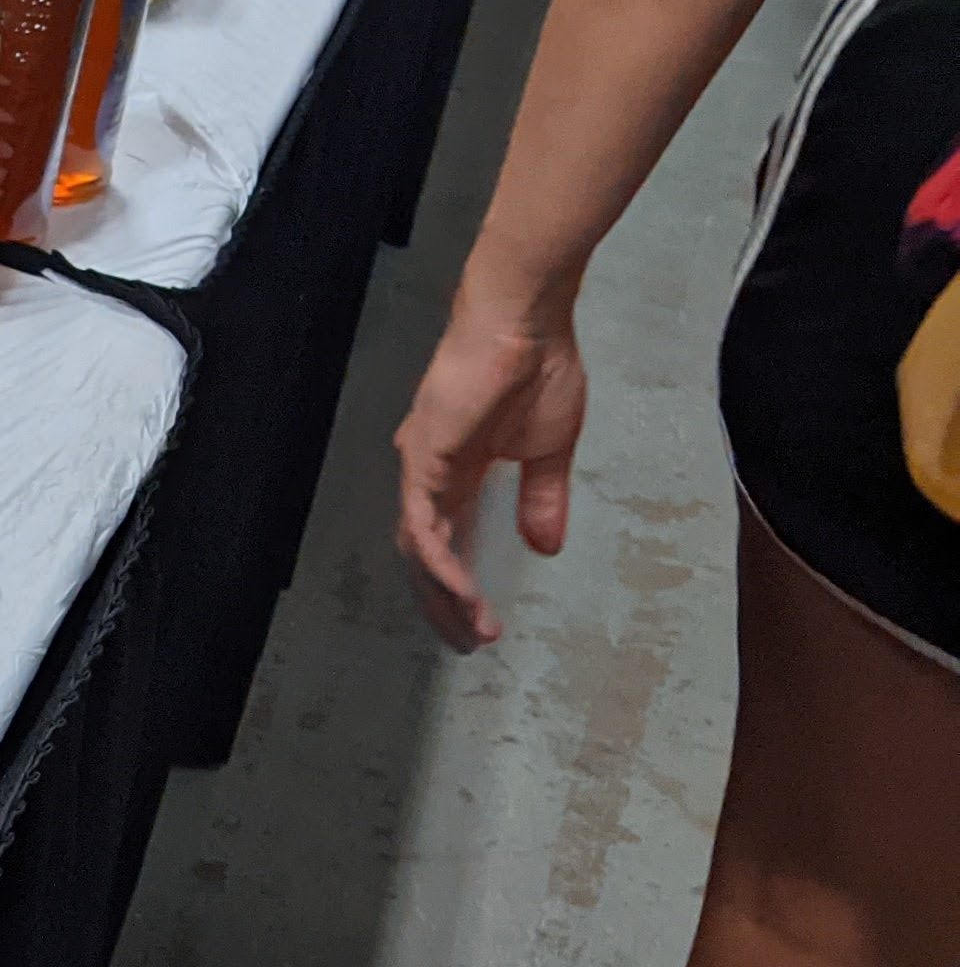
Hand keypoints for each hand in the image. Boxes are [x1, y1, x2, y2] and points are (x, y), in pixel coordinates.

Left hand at [393, 286, 586, 645]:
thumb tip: (544, 545)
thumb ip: (541, 497)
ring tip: (473, 630)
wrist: (526, 323)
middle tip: (468, 643)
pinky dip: (441, 562)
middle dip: (444, 603)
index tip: (480, 622)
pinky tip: (463, 592)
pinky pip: (423, 522)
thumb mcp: (548, 449)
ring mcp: (421, 464)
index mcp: (457, 471)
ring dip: (445, 593)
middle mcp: (430, 472)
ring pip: (419, 547)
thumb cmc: (539, 370)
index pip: (445, 540)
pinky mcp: (423, 454)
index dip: (458, 584)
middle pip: (423, 553)